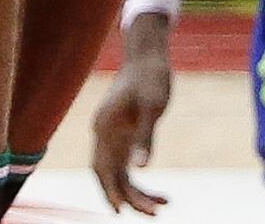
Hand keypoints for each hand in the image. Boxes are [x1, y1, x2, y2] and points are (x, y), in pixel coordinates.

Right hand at [88, 22, 175, 215]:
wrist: (148, 56)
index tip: (120, 212)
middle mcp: (104, 133)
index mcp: (104, 127)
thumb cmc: (150, 78)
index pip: (101, 168)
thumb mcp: (152, 107)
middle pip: (110, 176)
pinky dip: (143, 182)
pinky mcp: (125, 135)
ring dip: (138, 194)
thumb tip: (142, 168)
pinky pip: (129, 167)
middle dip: (130, 198)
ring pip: (120, 175)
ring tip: (164, 205)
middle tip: (156, 214)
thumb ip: (145, 138)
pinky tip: (163, 193)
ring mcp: (113, 135)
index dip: (108, 192)